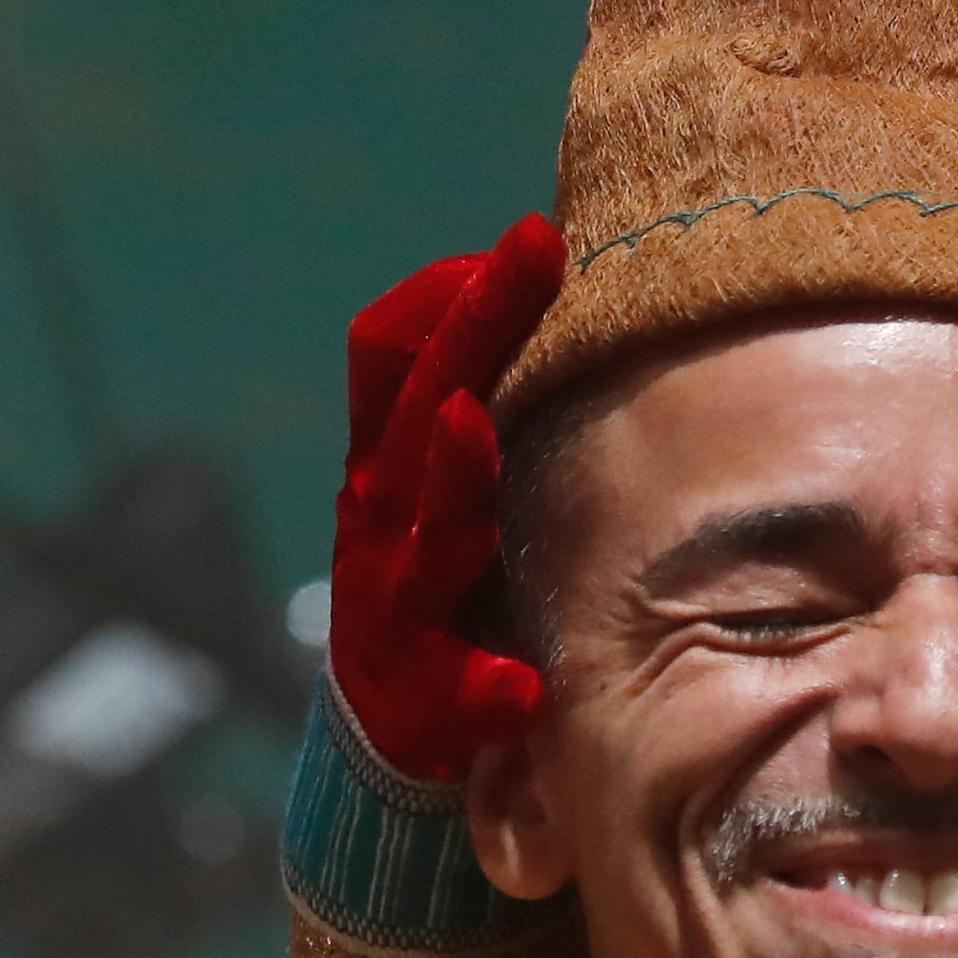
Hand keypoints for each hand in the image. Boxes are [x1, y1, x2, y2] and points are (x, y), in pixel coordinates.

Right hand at [327, 216, 568, 780]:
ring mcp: (390, 606)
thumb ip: (494, 396)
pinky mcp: (413, 702)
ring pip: (421, 537)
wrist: (390, 722)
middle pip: (423, 408)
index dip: (447, 294)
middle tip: (534, 246)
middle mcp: (383, 516)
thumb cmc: (447, 574)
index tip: (526, 235)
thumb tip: (574, 276)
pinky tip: (518, 691)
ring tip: (472, 421)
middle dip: (475, 326)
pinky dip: (476, 690)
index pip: (394, 354)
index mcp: (394, 459)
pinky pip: (443, 695)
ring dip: (449, 478)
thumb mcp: (456, 483)